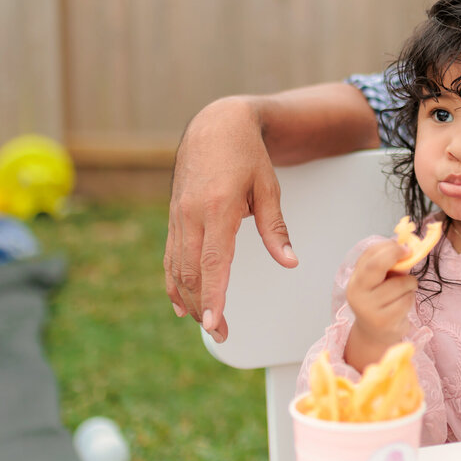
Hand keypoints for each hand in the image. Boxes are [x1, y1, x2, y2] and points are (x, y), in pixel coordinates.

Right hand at [164, 97, 297, 341]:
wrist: (215, 125)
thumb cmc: (247, 155)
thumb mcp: (268, 187)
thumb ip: (275, 227)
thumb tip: (290, 262)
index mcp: (217, 208)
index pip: (214, 262)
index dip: (214, 296)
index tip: (216, 324)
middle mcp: (191, 215)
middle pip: (192, 272)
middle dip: (204, 307)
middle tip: (221, 335)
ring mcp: (178, 217)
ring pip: (177, 268)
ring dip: (190, 299)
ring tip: (207, 325)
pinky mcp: (173, 217)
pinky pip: (170, 256)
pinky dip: (174, 282)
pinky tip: (181, 304)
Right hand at [344, 240, 418, 371]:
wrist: (375, 334)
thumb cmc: (381, 301)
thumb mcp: (380, 281)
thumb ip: (389, 265)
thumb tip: (406, 246)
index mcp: (355, 280)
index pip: (368, 256)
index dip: (388, 247)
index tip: (404, 246)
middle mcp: (356, 294)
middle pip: (375, 266)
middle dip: (395, 255)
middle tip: (410, 253)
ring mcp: (368, 308)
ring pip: (400, 284)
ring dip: (410, 284)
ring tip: (404, 291)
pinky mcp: (383, 321)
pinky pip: (406, 300)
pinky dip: (410, 298)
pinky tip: (402, 305)